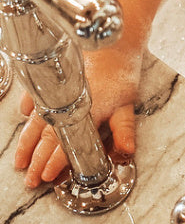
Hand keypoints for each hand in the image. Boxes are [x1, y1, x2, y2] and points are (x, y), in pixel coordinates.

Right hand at [14, 50, 137, 187]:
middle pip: (45, 140)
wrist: (112, 44)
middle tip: (29, 179)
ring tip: (19, 161)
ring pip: (34, 124)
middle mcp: (65, 108)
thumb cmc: (122, 74)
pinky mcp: (51, 82)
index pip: (64, 147)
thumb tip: (126, 152)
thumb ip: (124, 131)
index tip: (45, 178)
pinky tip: (23, 116)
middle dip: (35, 162)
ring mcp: (55, 95)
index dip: (54, 164)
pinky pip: (34, 98)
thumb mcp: (127, 105)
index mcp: (83, 117)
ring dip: (26, 143)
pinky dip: (27, 110)